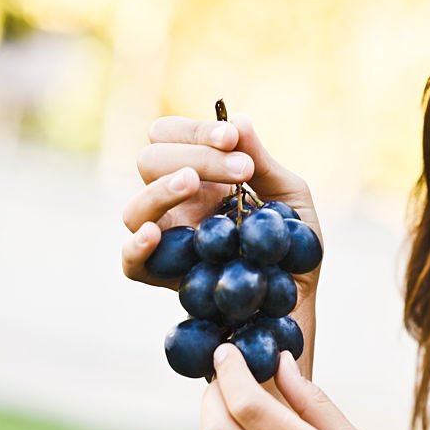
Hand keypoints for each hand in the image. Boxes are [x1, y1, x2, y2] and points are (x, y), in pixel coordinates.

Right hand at [121, 115, 321, 374]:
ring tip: (193, 184)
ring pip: (134, 209)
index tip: (231, 139)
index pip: (170, 136)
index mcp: (201, 177)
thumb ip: (265, 164)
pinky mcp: (166, 280)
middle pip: (150, 160)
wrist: (298, 308)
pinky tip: (156, 233)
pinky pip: (131, 263)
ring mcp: (168, 242)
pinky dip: (137, 246)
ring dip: (162, 190)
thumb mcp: (292, 202)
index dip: (193, 130)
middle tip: (240, 169)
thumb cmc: (296, 251)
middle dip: (193, 155)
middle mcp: (176, 205)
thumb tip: (237, 121)